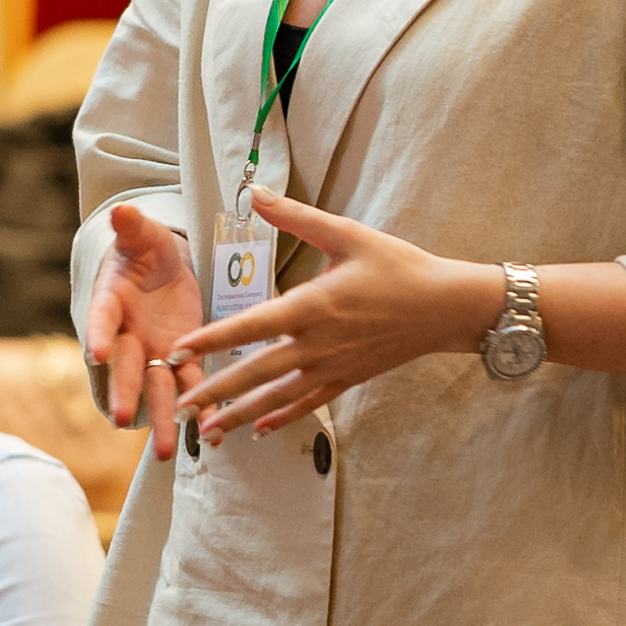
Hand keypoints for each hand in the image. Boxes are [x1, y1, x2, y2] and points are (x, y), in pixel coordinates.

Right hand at [83, 203, 204, 462]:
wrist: (159, 265)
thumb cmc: (144, 249)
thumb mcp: (141, 235)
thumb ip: (132, 227)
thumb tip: (122, 212)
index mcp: (112, 302)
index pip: (101, 318)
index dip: (98, 334)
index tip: (95, 352)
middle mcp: (128, 335)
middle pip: (124, 366)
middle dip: (123, 391)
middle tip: (120, 418)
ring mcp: (153, 350)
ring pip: (156, 388)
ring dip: (161, 418)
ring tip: (165, 452)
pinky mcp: (182, 356)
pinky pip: (190, 383)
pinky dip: (200, 404)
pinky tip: (212, 431)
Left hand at [169, 194, 500, 438]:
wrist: (445, 306)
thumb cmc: (398, 266)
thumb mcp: (348, 234)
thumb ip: (297, 216)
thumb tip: (256, 193)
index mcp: (313, 305)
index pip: (252, 326)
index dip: (213, 339)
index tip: (180, 351)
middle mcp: (318, 343)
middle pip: (257, 372)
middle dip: (216, 391)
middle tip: (181, 406)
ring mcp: (333, 366)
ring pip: (278, 397)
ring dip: (242, 415)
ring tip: (210, 432)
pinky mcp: (348, 379)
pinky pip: (309, 403)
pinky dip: (282, 416)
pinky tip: (260, 429)